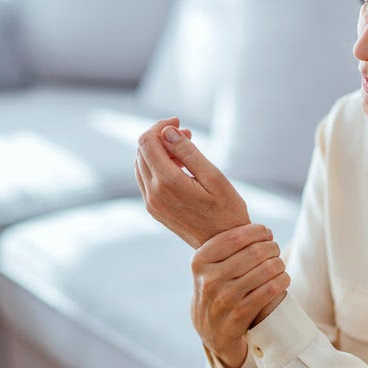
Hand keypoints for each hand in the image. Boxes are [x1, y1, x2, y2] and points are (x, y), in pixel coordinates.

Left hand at [135, 117, 249, 248]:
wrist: (224, 245)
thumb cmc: (226, 210)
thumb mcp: (213, 176)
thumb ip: (188, 152)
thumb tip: (167, 132)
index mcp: (168, 183)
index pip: (147, 142)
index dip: (160, 126)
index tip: (179, 123)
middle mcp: (153, 194)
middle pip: (142, 151)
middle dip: (160, 137)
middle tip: (186, 134)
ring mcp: (151, 204)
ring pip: (141, 164)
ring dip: (158, 151)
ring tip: (184, 151)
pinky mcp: (154, 210)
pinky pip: (145, 180)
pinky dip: (157, 167)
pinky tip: (178, 168)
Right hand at [191, 224, 289, 367]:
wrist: (211, 331)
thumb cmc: (216, 290)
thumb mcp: (209, 268)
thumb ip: (225, 247)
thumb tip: (261, 230)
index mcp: (200, 261)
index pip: (236, 236)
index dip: (257, 231)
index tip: (266, 233)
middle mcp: (209, 279)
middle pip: (254, 252)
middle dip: (271, 247)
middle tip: (275, 250)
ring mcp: (224, 298)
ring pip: (266, 270)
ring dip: (279, 264)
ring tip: (279, 265)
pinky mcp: (239, 315)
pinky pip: (270, 291)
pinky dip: (282, 281)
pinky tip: (283, 279)